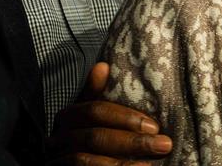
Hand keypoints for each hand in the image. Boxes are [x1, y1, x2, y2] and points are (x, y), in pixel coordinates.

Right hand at [46, 61, 171, 165]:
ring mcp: (58, 161)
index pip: (94, 111)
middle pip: (94, 137)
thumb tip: (102, 66)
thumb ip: (97, 93)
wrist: (87, 164)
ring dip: (122, 163)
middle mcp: (57, 139)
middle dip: (132, 142)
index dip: (124, 117)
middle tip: (164, 144)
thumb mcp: (96, 116)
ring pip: (86, 161)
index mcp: (67, 118)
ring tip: (151, 165)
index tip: (154, 126)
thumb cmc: (95, 138)